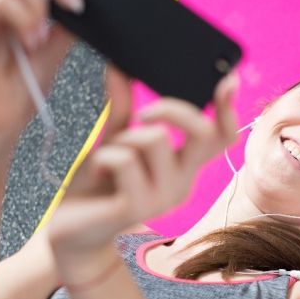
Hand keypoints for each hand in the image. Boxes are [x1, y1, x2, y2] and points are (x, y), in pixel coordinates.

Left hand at [46, 65, 238, 280]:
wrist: (71, 232)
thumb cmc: (97, 186)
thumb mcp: (113, 141)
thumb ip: (122, 108)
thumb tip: (119, 66)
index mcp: (183, 166)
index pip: (220, 138)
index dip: (228, 109)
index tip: (228, 79)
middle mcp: (182, 183)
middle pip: (203, 133)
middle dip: (172, 109)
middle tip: (142, 113)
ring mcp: (162, 199)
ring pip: (156, 138)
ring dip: (124, 137)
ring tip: (107, 157)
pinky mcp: (137, 208)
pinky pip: (126, 159)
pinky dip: (105, 155)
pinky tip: (97, 172)